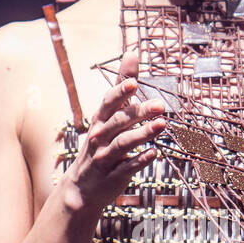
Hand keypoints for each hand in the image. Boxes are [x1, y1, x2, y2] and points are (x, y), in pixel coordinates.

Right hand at [65, 46, 167, 212]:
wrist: (82, 189)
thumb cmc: (100, 144)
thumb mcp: (108, 115)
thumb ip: (122, 86)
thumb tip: (132, 53)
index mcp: (100, 121)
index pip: (108, 103)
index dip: (119, 93)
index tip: (133, 83)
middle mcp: (100, 138)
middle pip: (118, 122)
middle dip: (138, 113)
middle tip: (160, 106)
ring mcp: (105, 158)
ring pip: (123, 144)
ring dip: (142, 134)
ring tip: (162, 125)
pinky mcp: (114, 177)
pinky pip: (127, 168)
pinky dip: (139, 160)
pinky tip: (154, 153)